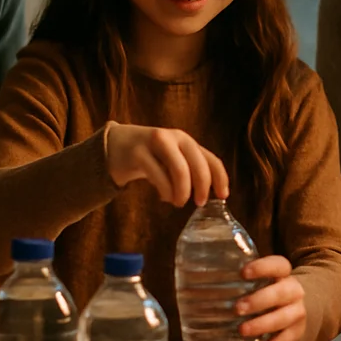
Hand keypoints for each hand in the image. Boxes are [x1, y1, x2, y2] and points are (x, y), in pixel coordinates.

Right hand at [105, 123, 228, 206]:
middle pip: (198, 164)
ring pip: (179, 170)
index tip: (224, 196)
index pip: (211, 159)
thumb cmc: (151, 157)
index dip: (220, 178)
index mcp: (186, 141)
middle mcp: (174, 137)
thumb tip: (208, 194)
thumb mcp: (172, 160)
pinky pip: (158, 176)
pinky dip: (165, 191)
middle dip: (202, 187)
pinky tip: (164, 197)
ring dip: (182, 191)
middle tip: (199, 203)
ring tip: (178, 202)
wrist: (116, 145)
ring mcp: (156, 143)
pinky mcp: (138, 153)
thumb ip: (189, 170)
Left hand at [237, 256, 305, 340]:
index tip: (243, 272)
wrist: (297, 311)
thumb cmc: (268, 294)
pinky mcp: (296, 333)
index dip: (263, 267)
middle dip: (259, 300)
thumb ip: (239, 282)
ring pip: (283, 318)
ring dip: (262, 324)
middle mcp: (293, 291)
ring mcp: (297, 313)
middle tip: (237, 308)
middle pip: (282, 292)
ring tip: (242, 330)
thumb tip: (196, 285)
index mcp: (283, 275)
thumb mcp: (261, 284)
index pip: (279, 265)